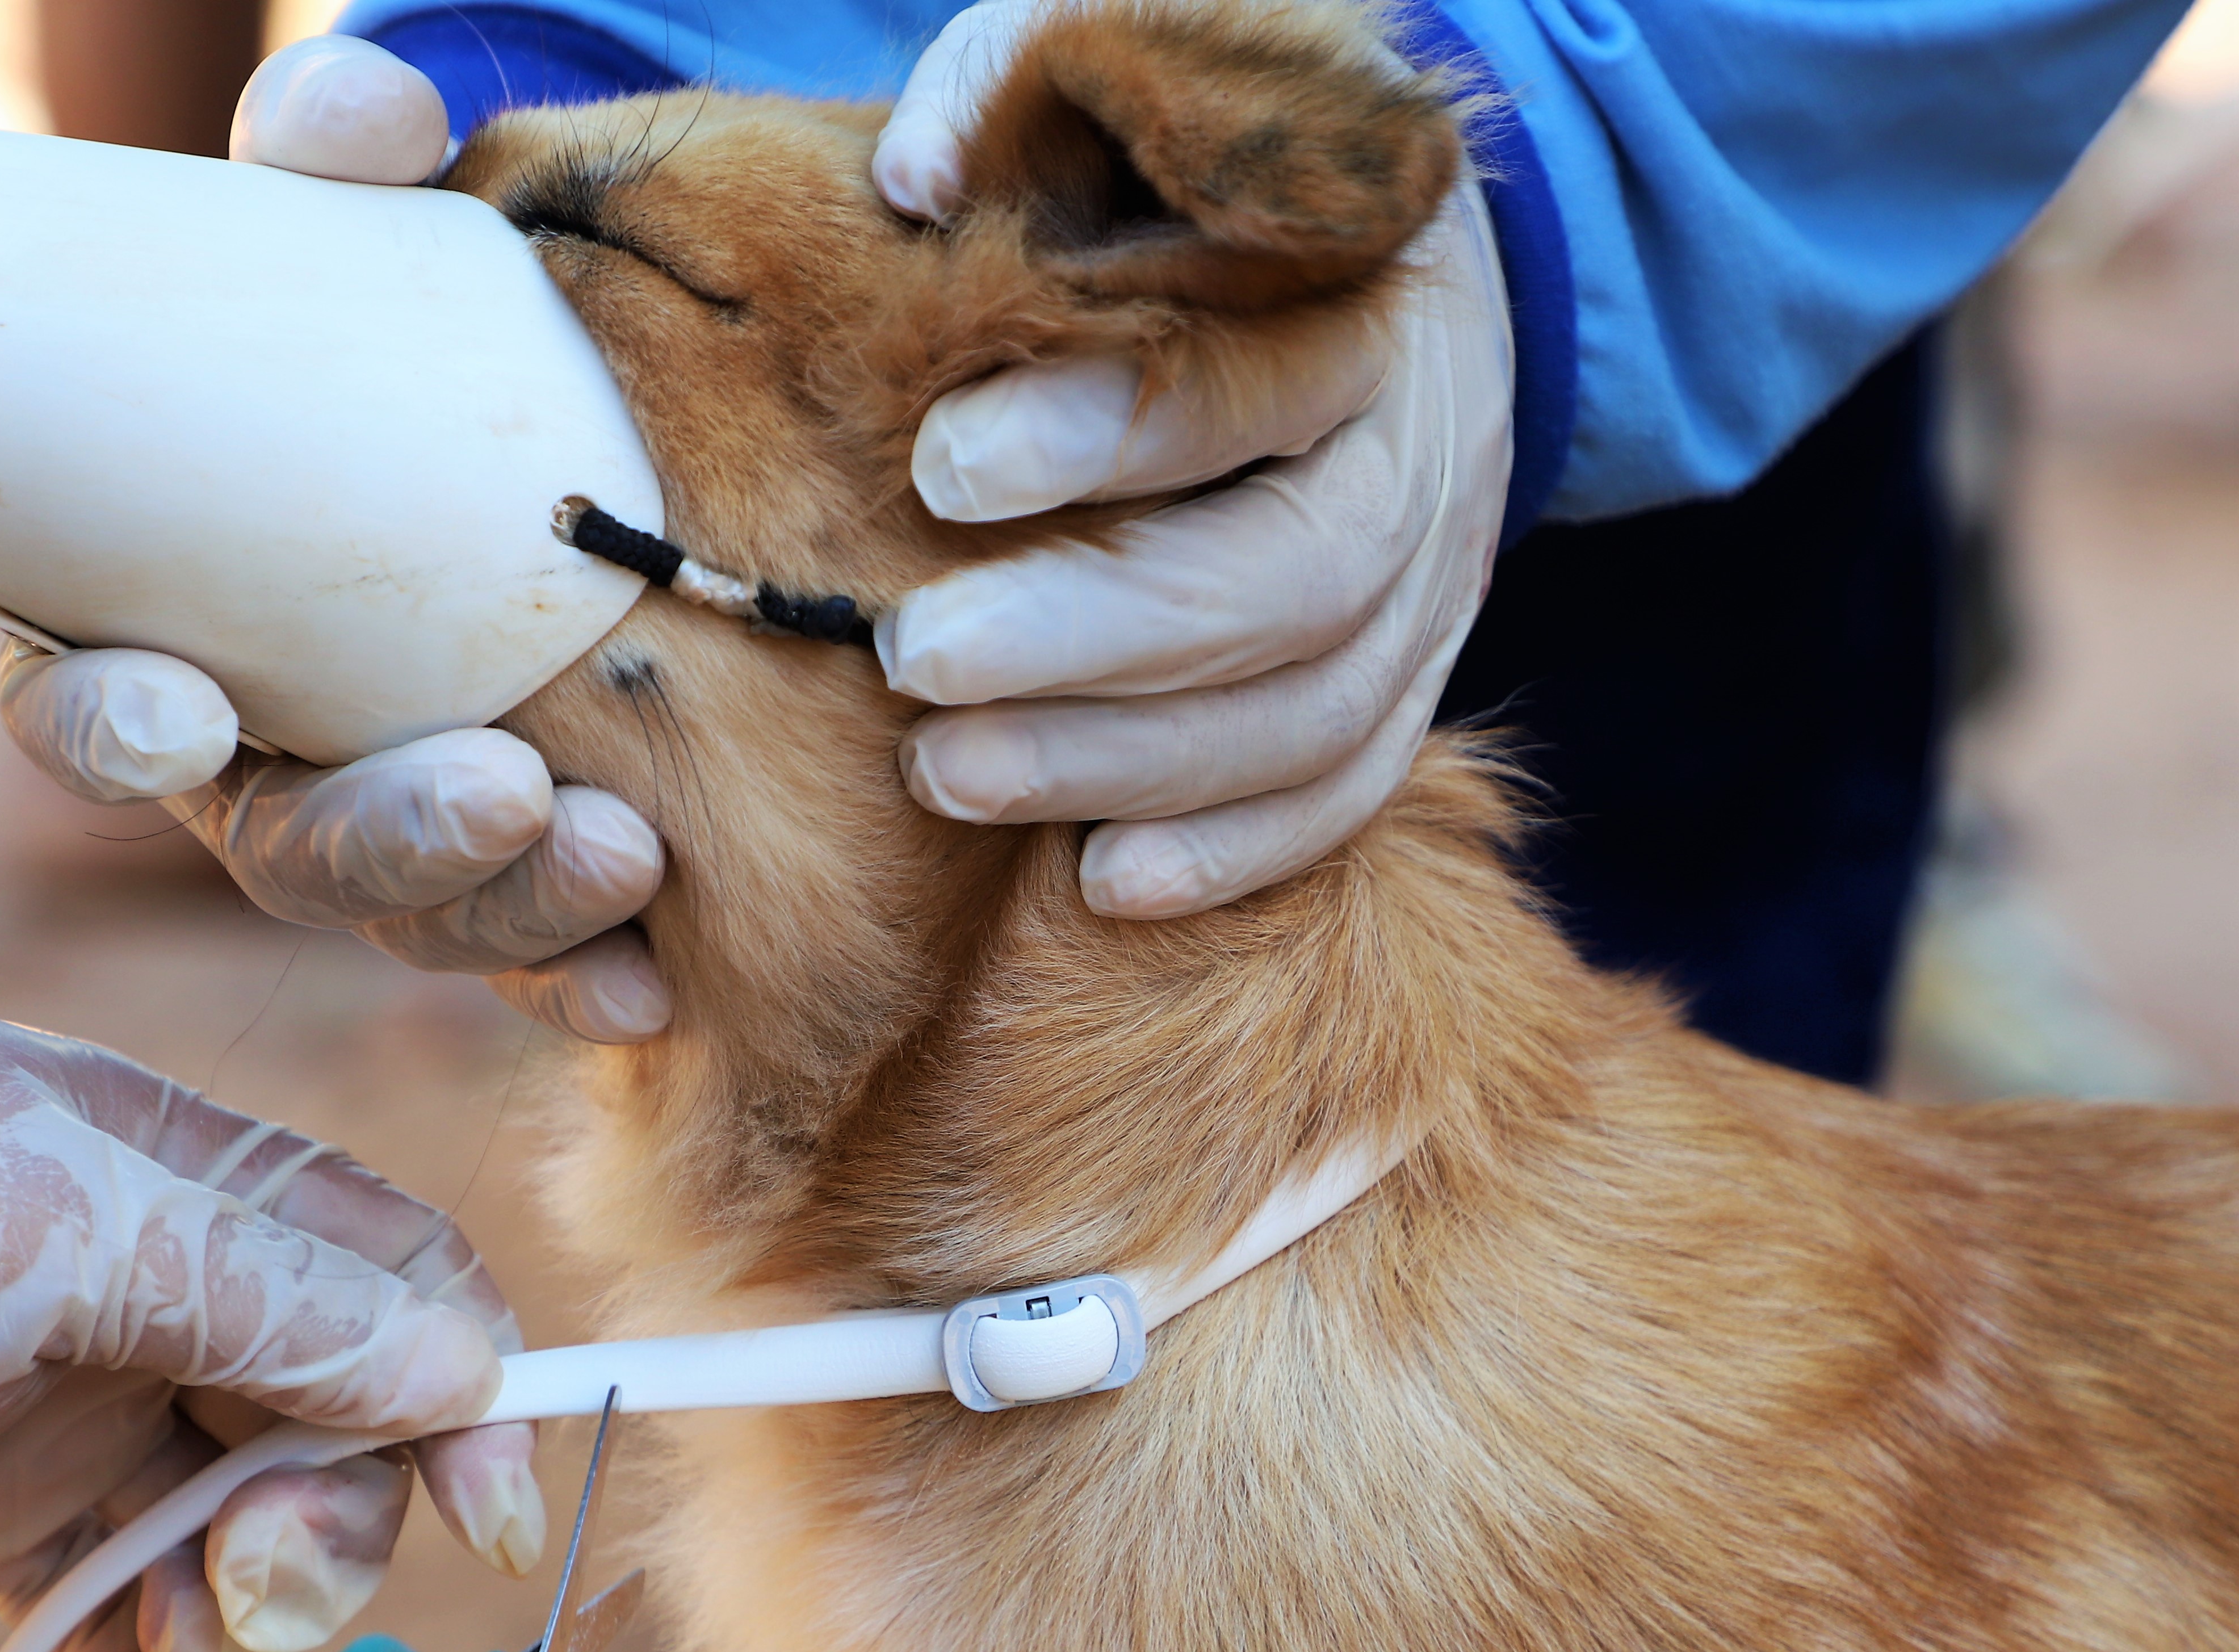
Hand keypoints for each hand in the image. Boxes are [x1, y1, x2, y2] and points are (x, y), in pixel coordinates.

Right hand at [0, 37, 672, 1045]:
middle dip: (380, 842)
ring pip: (412, 912)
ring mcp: (381, 817)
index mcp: (158, 621)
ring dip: (508, 907)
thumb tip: (371, 122)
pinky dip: (582, 971)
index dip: (103, 727)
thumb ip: (337, 157)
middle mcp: (256, 752)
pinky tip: (655, 986)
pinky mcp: (499, 860)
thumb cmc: (380, 312)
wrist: (522, 390)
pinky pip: (524, 949)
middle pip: (275, 846)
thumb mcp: (349, 226)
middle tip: (499, 796)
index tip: (177, 714)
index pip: (83, 702)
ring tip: (627, 858)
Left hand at [0, 1010, 540, 1651]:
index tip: (492, 1521)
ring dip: (239, 1596)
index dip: (466, 1387)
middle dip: (331, 1514)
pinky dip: (144, 1647)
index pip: (386, 1265)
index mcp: (166, 1169)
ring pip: (229, 1504)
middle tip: (257, 1597)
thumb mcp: (38, 1236)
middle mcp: (136, 1273)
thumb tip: (458, 1363)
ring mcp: (60, 1386)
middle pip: (327, 1404)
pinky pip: (111, 1580)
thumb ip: (260, 1293)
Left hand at [872, 0, 1514, 911]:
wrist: (1399, 262)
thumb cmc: (1217, 177)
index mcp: (1367, 305)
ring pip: (1315, 712)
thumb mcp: (1146, 88)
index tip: (940, 466)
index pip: (1254, 386)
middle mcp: (1423, 460)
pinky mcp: (1414, 675)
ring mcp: (1436, 587)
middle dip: (1094, 636)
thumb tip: (904, 172)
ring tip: (948, 774)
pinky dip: (1237, 847)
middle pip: (1292, 581)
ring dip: (1129, 762)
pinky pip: (1351, 788)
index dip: (1109, 431)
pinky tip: (1105, 880)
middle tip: (912, 658)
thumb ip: (1027, 82)